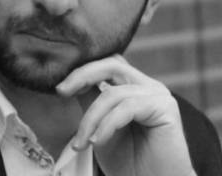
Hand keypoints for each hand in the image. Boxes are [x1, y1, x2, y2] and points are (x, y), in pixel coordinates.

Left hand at [56, 55, 196, 175]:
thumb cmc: (130, 162)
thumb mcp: (100, 126)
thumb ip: (91, 102)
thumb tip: (69, 83)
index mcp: (134, 86)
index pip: (106, 65)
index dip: (82, 71)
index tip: (61, 88)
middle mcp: (147, 85)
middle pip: (111, 65)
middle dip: (83, 75)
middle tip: (62, 91)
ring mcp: (158, 94)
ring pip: (114, 93)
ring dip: (92, 118)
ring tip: (82, 141)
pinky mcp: (165, 108)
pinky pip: (127, 108)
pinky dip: (107, 125)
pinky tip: (98, 142)